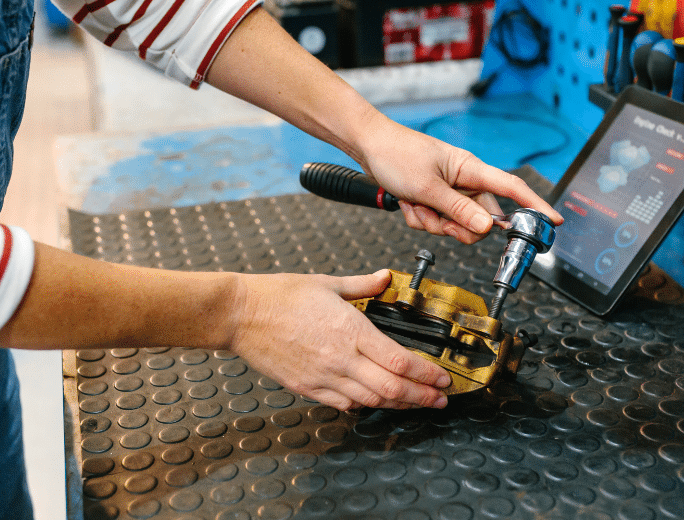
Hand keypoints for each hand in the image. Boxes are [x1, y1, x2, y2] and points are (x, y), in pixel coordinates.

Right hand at [226, 270, 451, 410]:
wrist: (241, 314)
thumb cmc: (279, 296)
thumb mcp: (327, 282)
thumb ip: (363, 284)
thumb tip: (386, 278)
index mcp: (351, 330)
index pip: (400, 361)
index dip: (427, 375)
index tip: (442, 378)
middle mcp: (341, 359)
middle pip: (392, 388)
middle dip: (422, 397)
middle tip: (440, 399)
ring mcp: (324, 377)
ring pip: (372, 401)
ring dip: (399, 404)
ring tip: (417, 404)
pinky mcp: (307, 388)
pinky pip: (344, 404)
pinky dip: (365, 405)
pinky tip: (375, 401)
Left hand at [357, 119, 563, 243]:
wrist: (369, 146)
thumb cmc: (397, 154)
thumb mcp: (427, 187)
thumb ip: (458, 209)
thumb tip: (487, 228)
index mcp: (470, 169)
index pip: (511, 188)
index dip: (535, 205)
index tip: (553, 221)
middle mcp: (464, 180)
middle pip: (479, 219)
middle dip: (455, 226)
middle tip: (436, 217)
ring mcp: (449, 190)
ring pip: (454, 224)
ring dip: (432, 221)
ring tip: (414, 202)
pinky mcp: (434, 198)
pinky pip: (435, 222)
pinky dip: (420, 218)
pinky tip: (408, 203)